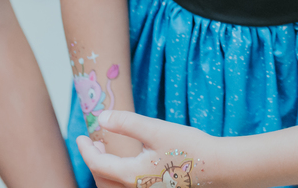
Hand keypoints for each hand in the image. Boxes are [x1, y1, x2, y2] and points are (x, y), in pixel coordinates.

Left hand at [77, 111, 218, 187]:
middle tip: (92, 142)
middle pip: (102, 180)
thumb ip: (127, 123)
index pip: (97, 164)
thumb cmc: (188, 147)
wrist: (217, 167)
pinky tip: (128, 162)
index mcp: (131, 174)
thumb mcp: (156, 130)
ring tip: (107, 152)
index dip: (86, 149)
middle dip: (93, 161)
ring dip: (104, 172)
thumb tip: (101, 117)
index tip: (80, 136)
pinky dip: (118, 177)